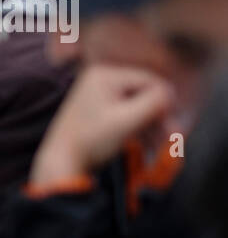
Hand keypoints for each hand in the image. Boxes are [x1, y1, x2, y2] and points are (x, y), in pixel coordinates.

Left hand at [30, 65, 174, 185]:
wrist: (62, 162)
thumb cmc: (91, 140)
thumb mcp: (127, 120)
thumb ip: (153, 102)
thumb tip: (171, 91)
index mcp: (104, 75)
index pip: (148, 81)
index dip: (165, 101)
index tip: (175, 123)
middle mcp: (100, 80)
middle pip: (143, 95)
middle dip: (159, 117)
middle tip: (174, 138)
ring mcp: (98, 95)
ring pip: (137, 107)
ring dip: (152, 126)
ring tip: (164, 147)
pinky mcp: (99, 111)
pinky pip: (126, 116)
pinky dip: (139, 130)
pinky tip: (151, 146)